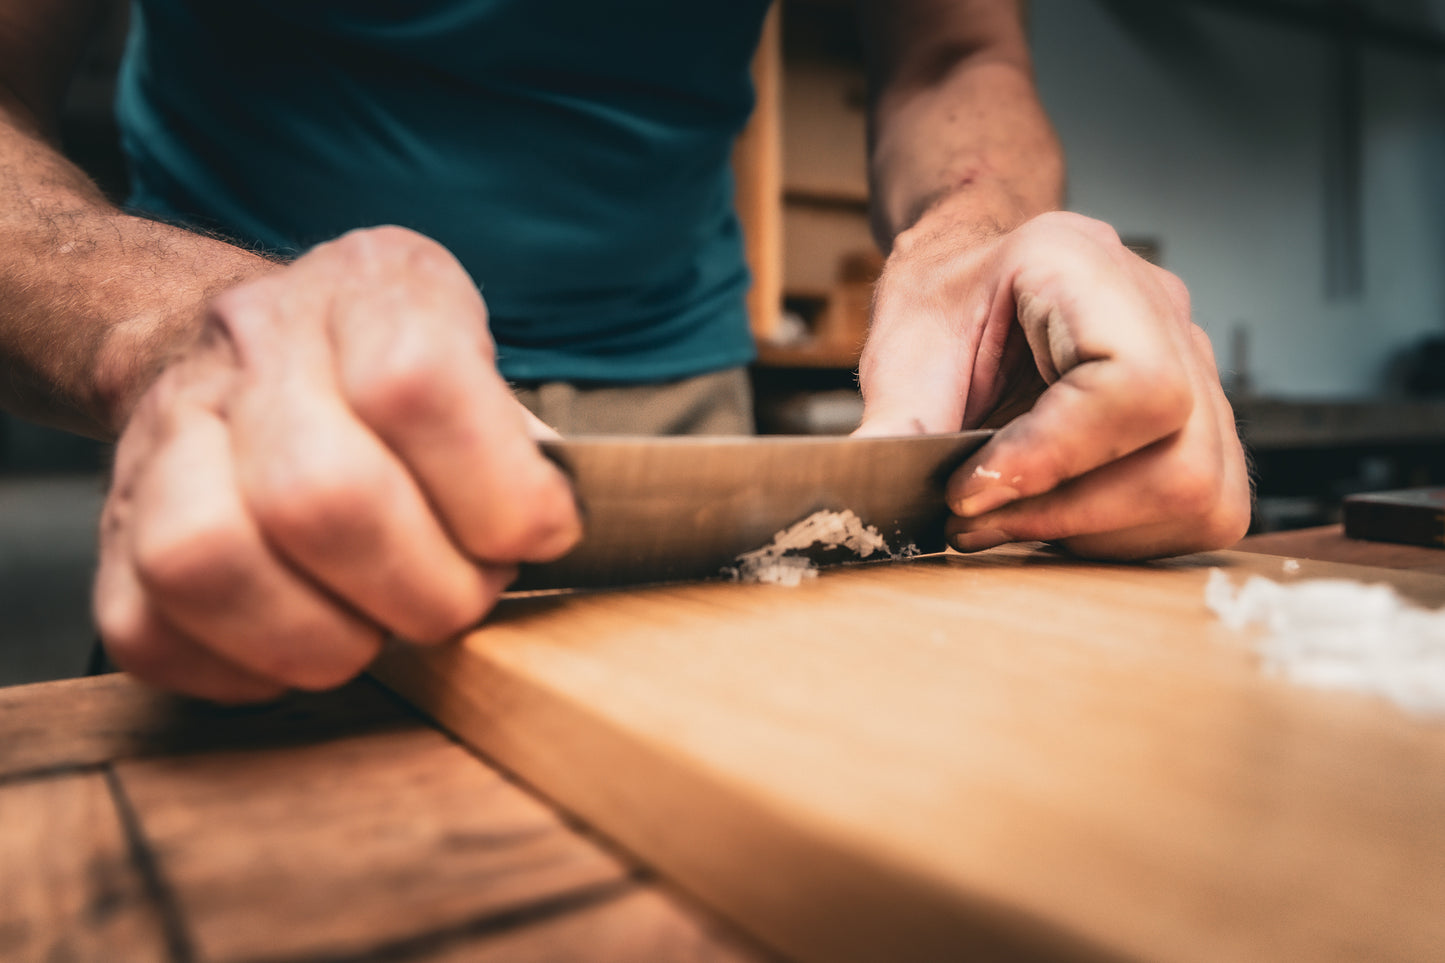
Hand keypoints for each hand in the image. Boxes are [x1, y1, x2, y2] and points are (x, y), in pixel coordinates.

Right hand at [94, 227, 580, 701]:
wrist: (250, 349)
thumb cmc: (392, 377)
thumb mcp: (479, 361)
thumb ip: (519, 442)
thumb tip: (543, 532)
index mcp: (367, 287)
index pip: (416, 385)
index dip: (496, 491)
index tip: (539, 534)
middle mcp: (253, 343)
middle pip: (319, 494)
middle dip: (423, 588)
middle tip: (461, 600)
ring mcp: (164, 427)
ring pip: (206, 561)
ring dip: (322, 639)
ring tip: (376, 632)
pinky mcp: (113, 521)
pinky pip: (147, 627)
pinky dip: (241, 668)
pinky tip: (302, 643)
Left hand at [856, 210, 1250, 558]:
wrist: (974, 281)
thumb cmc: (942, 303)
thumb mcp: (901, 351)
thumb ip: (895, 425)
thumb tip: (862, 501)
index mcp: (1082, 265)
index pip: (1133, 385)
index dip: (1054, 460)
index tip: (969, 491)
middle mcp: (1160, 311)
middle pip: (1182, 458)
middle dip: (1067, 513)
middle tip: (972, 518)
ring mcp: (1196, 366)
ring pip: (1200, 495)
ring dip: (1092, 533)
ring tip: (1004, 519)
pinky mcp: (1203, 421)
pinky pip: (1204, 509)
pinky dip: (1122, 536)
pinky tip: (1052, 516)